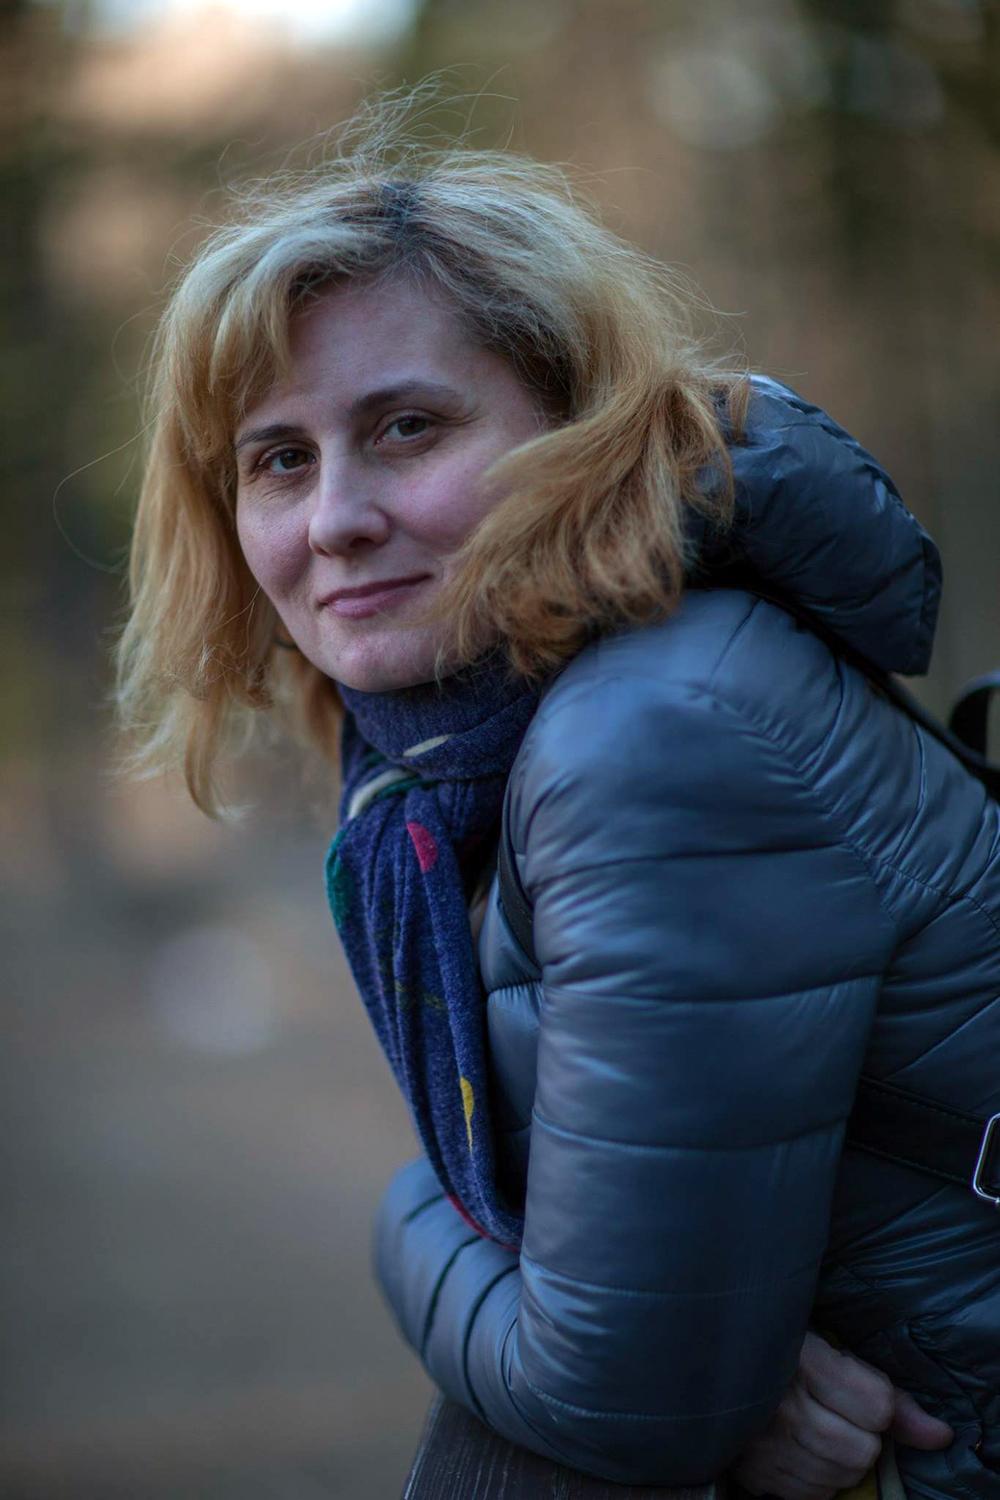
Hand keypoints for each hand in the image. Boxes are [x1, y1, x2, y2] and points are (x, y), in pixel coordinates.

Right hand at [730, 1330, 952, 1498]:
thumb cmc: (780, 1346)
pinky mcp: (755, 1473)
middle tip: (835, 1410)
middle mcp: (781, 1407)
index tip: (854, 1385)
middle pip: (863, 1452)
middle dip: (861, 1435)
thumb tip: (940, 1436)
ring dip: (841, 1459)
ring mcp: (764, 1445)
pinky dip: (817, 1476)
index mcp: (802, 1360)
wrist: (708, 1361)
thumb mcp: (831, 1350)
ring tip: (817, 1426)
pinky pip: (814, 1495)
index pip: (878, 1408)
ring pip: (841, 1478)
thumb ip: (888, 1393)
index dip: (876, 1400)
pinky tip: (800, 1447)